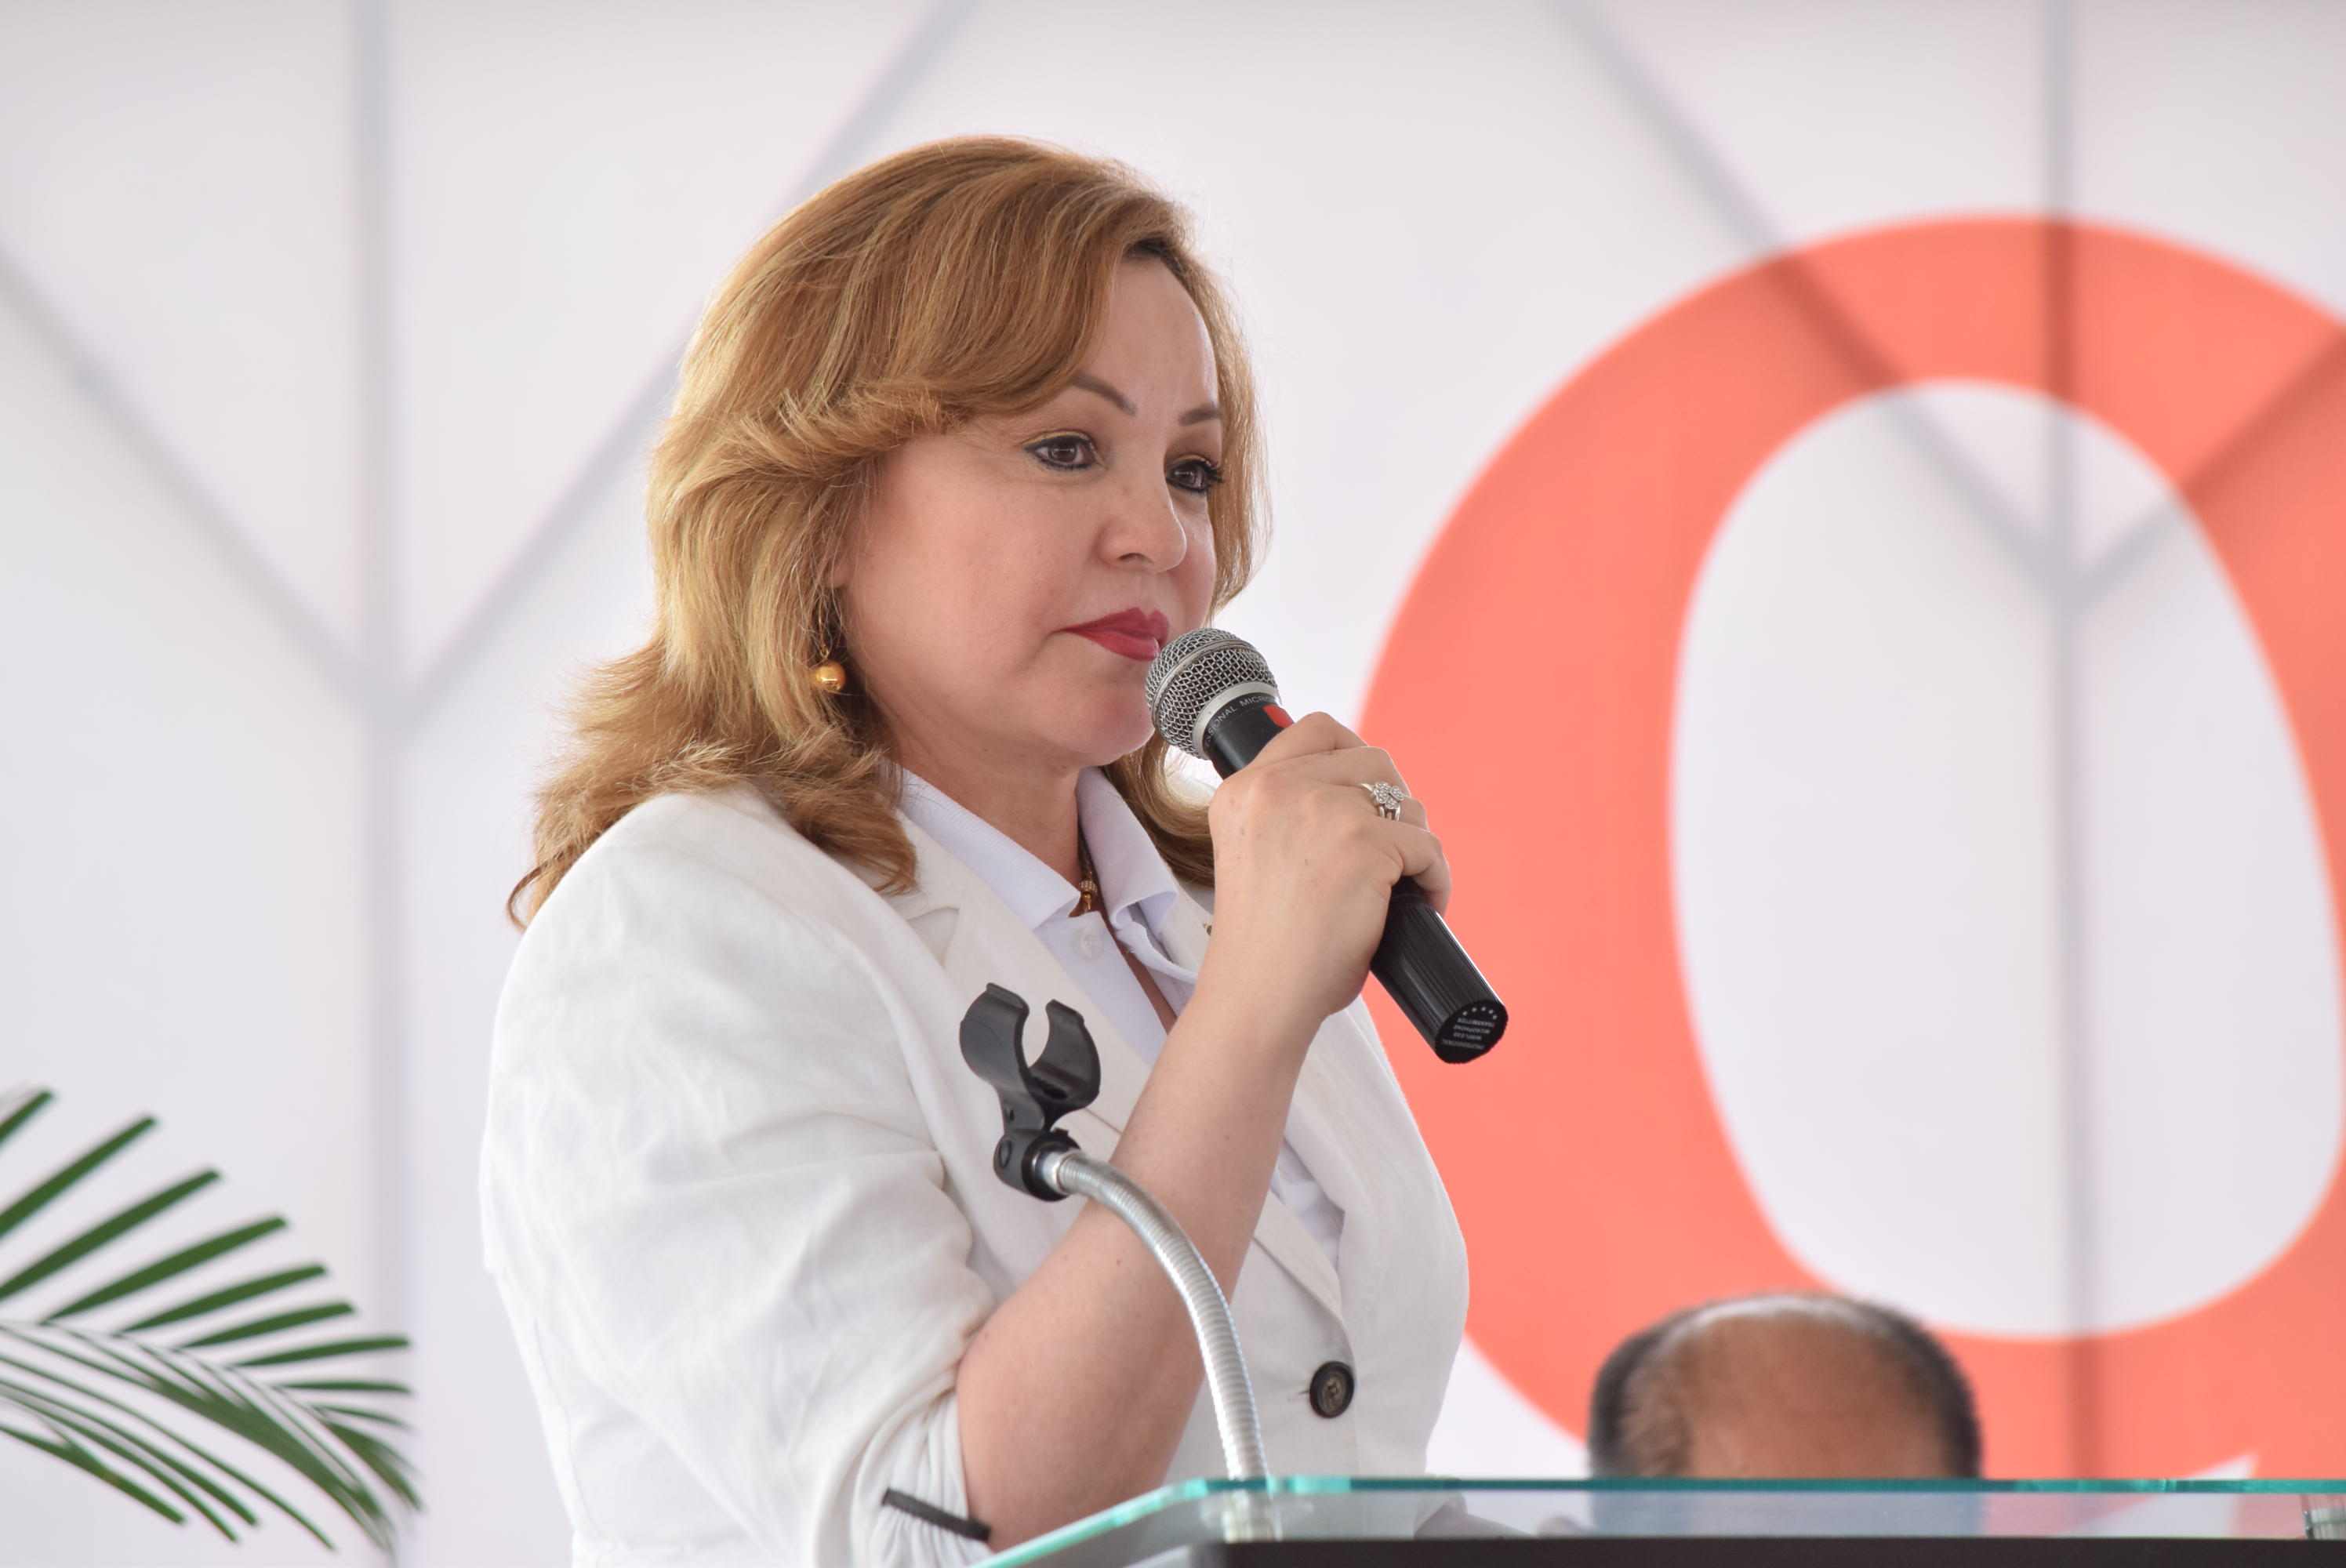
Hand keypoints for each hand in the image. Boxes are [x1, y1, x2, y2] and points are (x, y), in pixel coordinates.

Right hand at [1194, 712, 1449, 1038]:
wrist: (1260, 995)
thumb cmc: (1263, 946)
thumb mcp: (1254, 854)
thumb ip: (1289, 816)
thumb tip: (1361, 795)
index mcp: (1245, 790)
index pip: (1316, 730)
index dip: (1353, 757)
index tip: (1367, 793)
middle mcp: (1278, 788)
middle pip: (1372, 759)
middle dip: (1393, 802)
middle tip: (1394, 848)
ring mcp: (1324, 811)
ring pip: (1405, 801)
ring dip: (1415, 842)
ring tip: (1406, 884)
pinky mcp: (1365, 843)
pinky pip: (1428, 846)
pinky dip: (1435, 879)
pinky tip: (1423, 905)